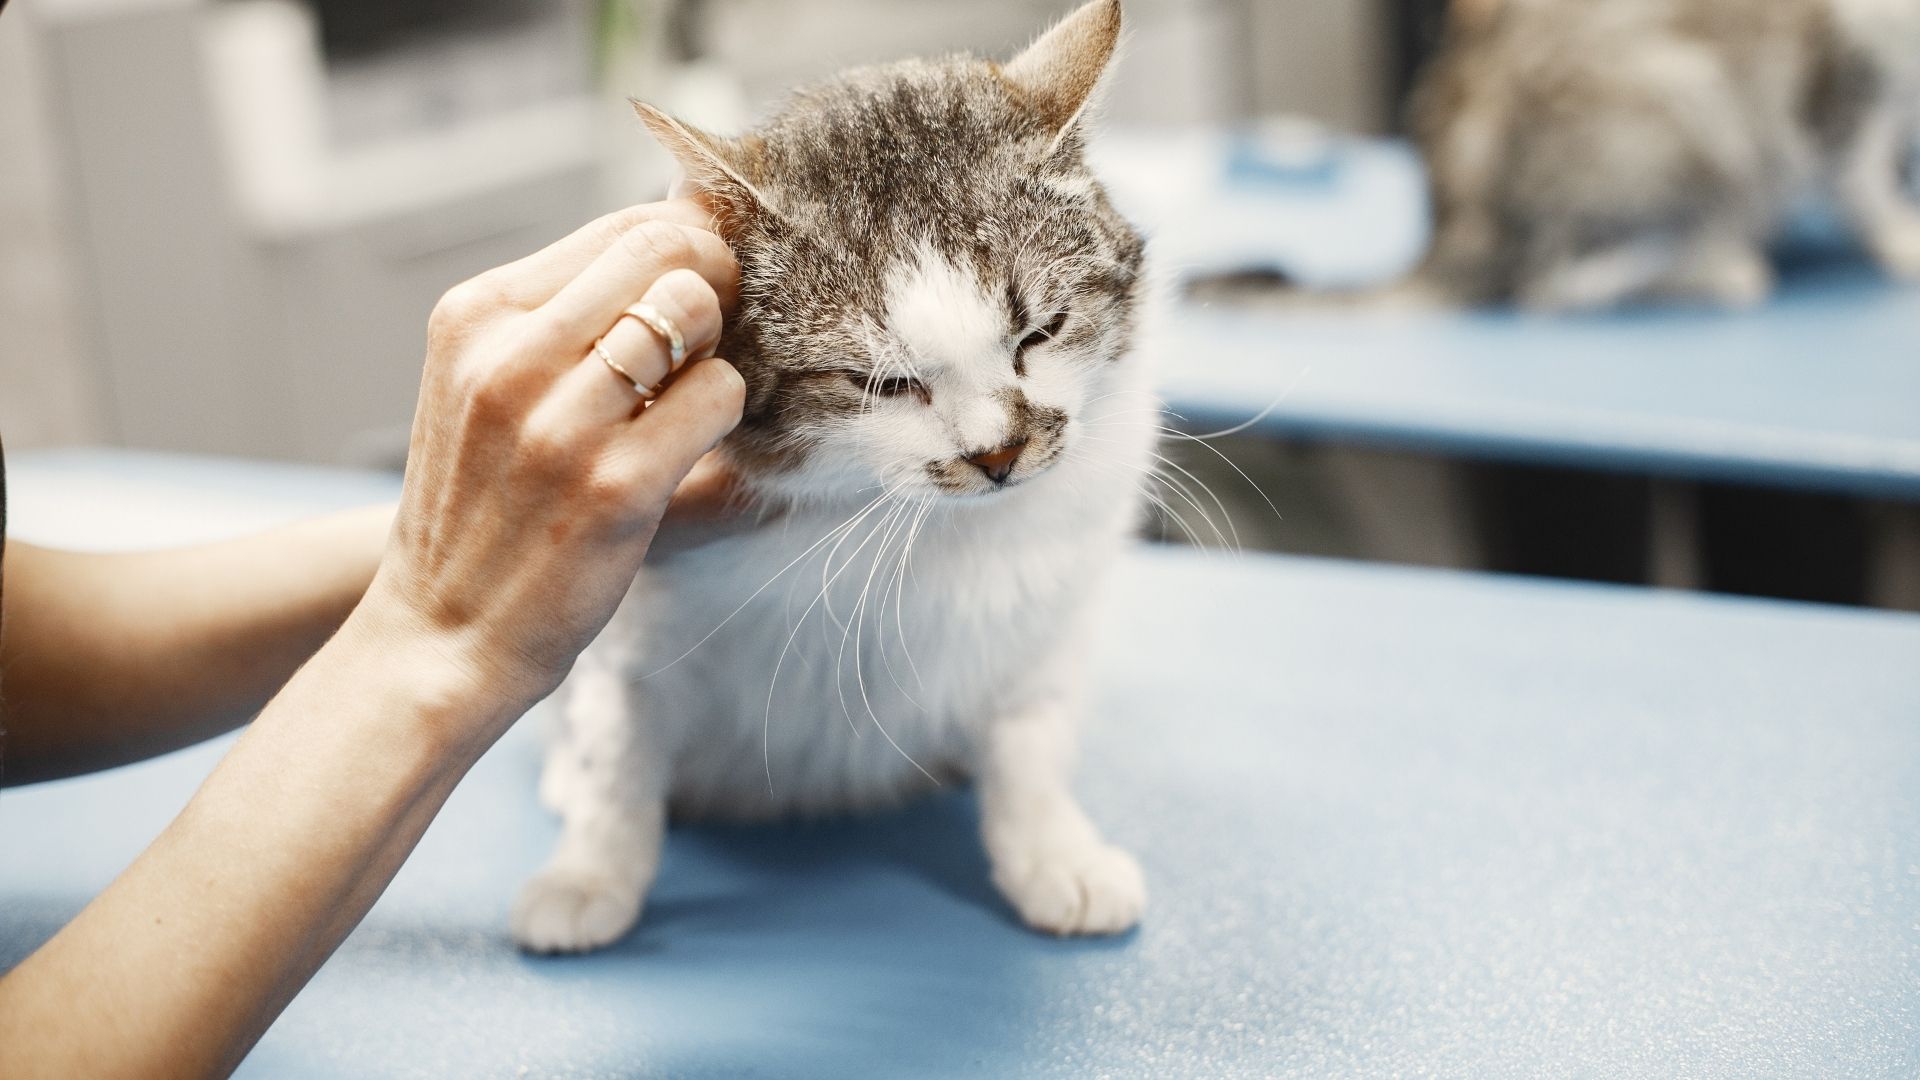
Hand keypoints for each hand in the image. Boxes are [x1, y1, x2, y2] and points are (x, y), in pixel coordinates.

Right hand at [358, 201, 745, 737]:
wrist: (442, 634)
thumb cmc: (485, 503)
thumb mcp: (484, 384)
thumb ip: (562, 314)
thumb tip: (685, 226)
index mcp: (475, 316)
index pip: (620, 229)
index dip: (686, 248)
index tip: (701, 289)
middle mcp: (509, 357)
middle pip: (665, 253)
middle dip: (715, 283)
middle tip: (714, 339)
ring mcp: (560, 423)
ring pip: (695, 312)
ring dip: (717, 351)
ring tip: (690, 398)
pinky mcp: (615, 485)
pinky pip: (718, 394)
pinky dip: (727, 412)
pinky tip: (695, 446)